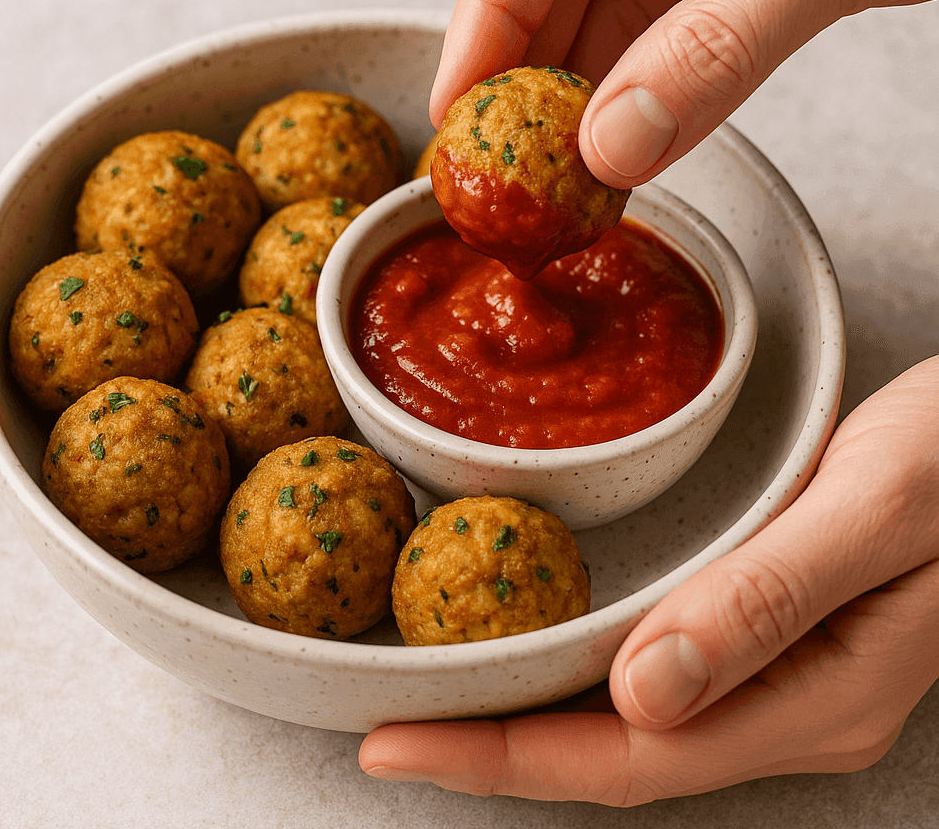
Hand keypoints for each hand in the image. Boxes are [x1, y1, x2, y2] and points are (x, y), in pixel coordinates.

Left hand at [359, 357, 938, 802]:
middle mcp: (795, 706)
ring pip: (636, 721)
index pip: (630, 757)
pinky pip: (662, 673)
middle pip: (619, 754)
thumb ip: (766, 598)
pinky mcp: (778, 632)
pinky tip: (543, 645)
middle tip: (391, 727)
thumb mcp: (874, 507)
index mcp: (819, 696)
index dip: (503, 758)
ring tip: (441, 694)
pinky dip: (585, 671)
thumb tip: (642, 691)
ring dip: (534, 713)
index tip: (398, 746)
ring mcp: (788, 675)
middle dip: (497, 747)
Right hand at [429, 0, 938, 188]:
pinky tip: (635, 132)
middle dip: (541, 60)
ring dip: (598, 81)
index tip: (461, 103)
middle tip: (511, 156)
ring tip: (568, 167)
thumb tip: (617, 144)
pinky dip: (662, 73)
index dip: (489, 6)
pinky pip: (686, 5)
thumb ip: (726, 40)